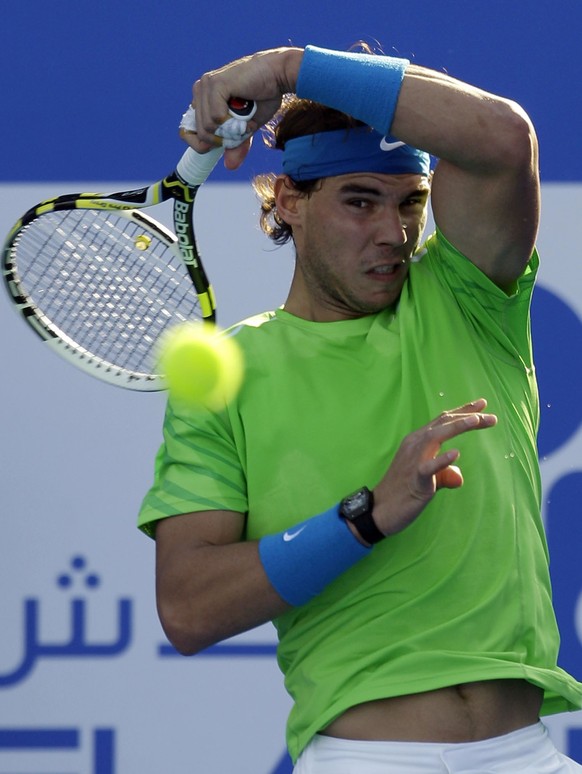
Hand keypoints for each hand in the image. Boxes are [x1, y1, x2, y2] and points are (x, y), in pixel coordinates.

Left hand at [188, 47, 303, 168]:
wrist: (279, 74)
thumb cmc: (264, 97)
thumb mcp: (247, 127)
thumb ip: (235, 143)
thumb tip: (229, 166)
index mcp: (203, 99)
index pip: (188, 131)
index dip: (204, 144)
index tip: (223, 142)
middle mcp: (200, 90)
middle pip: (202, 133)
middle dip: (225, 138)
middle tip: (244, 128)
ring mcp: (206, 85)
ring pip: (209, 127)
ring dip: (232, 131)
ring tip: (247, 119)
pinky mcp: (215, 84)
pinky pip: (216, 118)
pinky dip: (233, 123)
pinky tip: (247, 114)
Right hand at [372, 398, 496, 535]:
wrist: (380, 510)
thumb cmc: (402, 493)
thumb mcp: (426, 480)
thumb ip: (443, 473)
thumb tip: (459, 478)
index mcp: (417, 441)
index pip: (442, 421)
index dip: (463, 411)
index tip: (482, 404)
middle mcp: (414, 444)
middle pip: (443, 423)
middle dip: (468, 416)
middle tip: (492, 418)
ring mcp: (413, 460)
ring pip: (436, 436)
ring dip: (457, 426)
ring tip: (477, 421)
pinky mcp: (415, 478)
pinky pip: (429, 466)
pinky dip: (442, 459)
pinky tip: (456, 453)